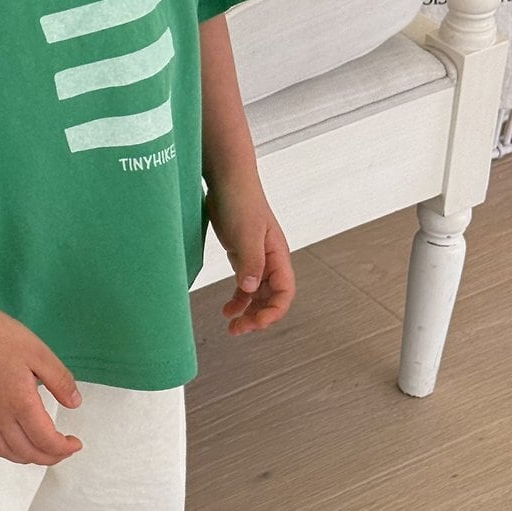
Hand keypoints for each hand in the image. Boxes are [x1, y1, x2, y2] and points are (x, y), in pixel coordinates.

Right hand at [0, 304, 83, 465]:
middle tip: (63, 449)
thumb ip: (60, 381)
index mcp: (21, 403)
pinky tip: (12, 440)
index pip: (46, 441)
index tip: (75, 443)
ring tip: (41, 450)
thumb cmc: (1, 337)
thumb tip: (74, 403)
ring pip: (5, 451)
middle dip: (50, 457)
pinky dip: (3, 448)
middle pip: (27, 452)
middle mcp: (0, 415)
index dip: (64, 449)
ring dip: (27, 457)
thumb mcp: (40, 354)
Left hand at [205, 173, 295, 335]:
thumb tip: (251, 289)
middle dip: (258, 317)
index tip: (255, 324)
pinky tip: (227, 310)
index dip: (273, 312)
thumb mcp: (245, 232)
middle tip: (238, 330)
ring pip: (258, 294)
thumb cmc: (240, 201)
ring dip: (248, 312)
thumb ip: (250, 261)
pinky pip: (245, 285)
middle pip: (272, 298)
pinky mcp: (242, 255)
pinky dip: (238, 299)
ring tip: (232, 327)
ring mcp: (256, 258)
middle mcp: (270, 260)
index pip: (284, 293)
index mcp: (278, 255)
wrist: (227, 180)